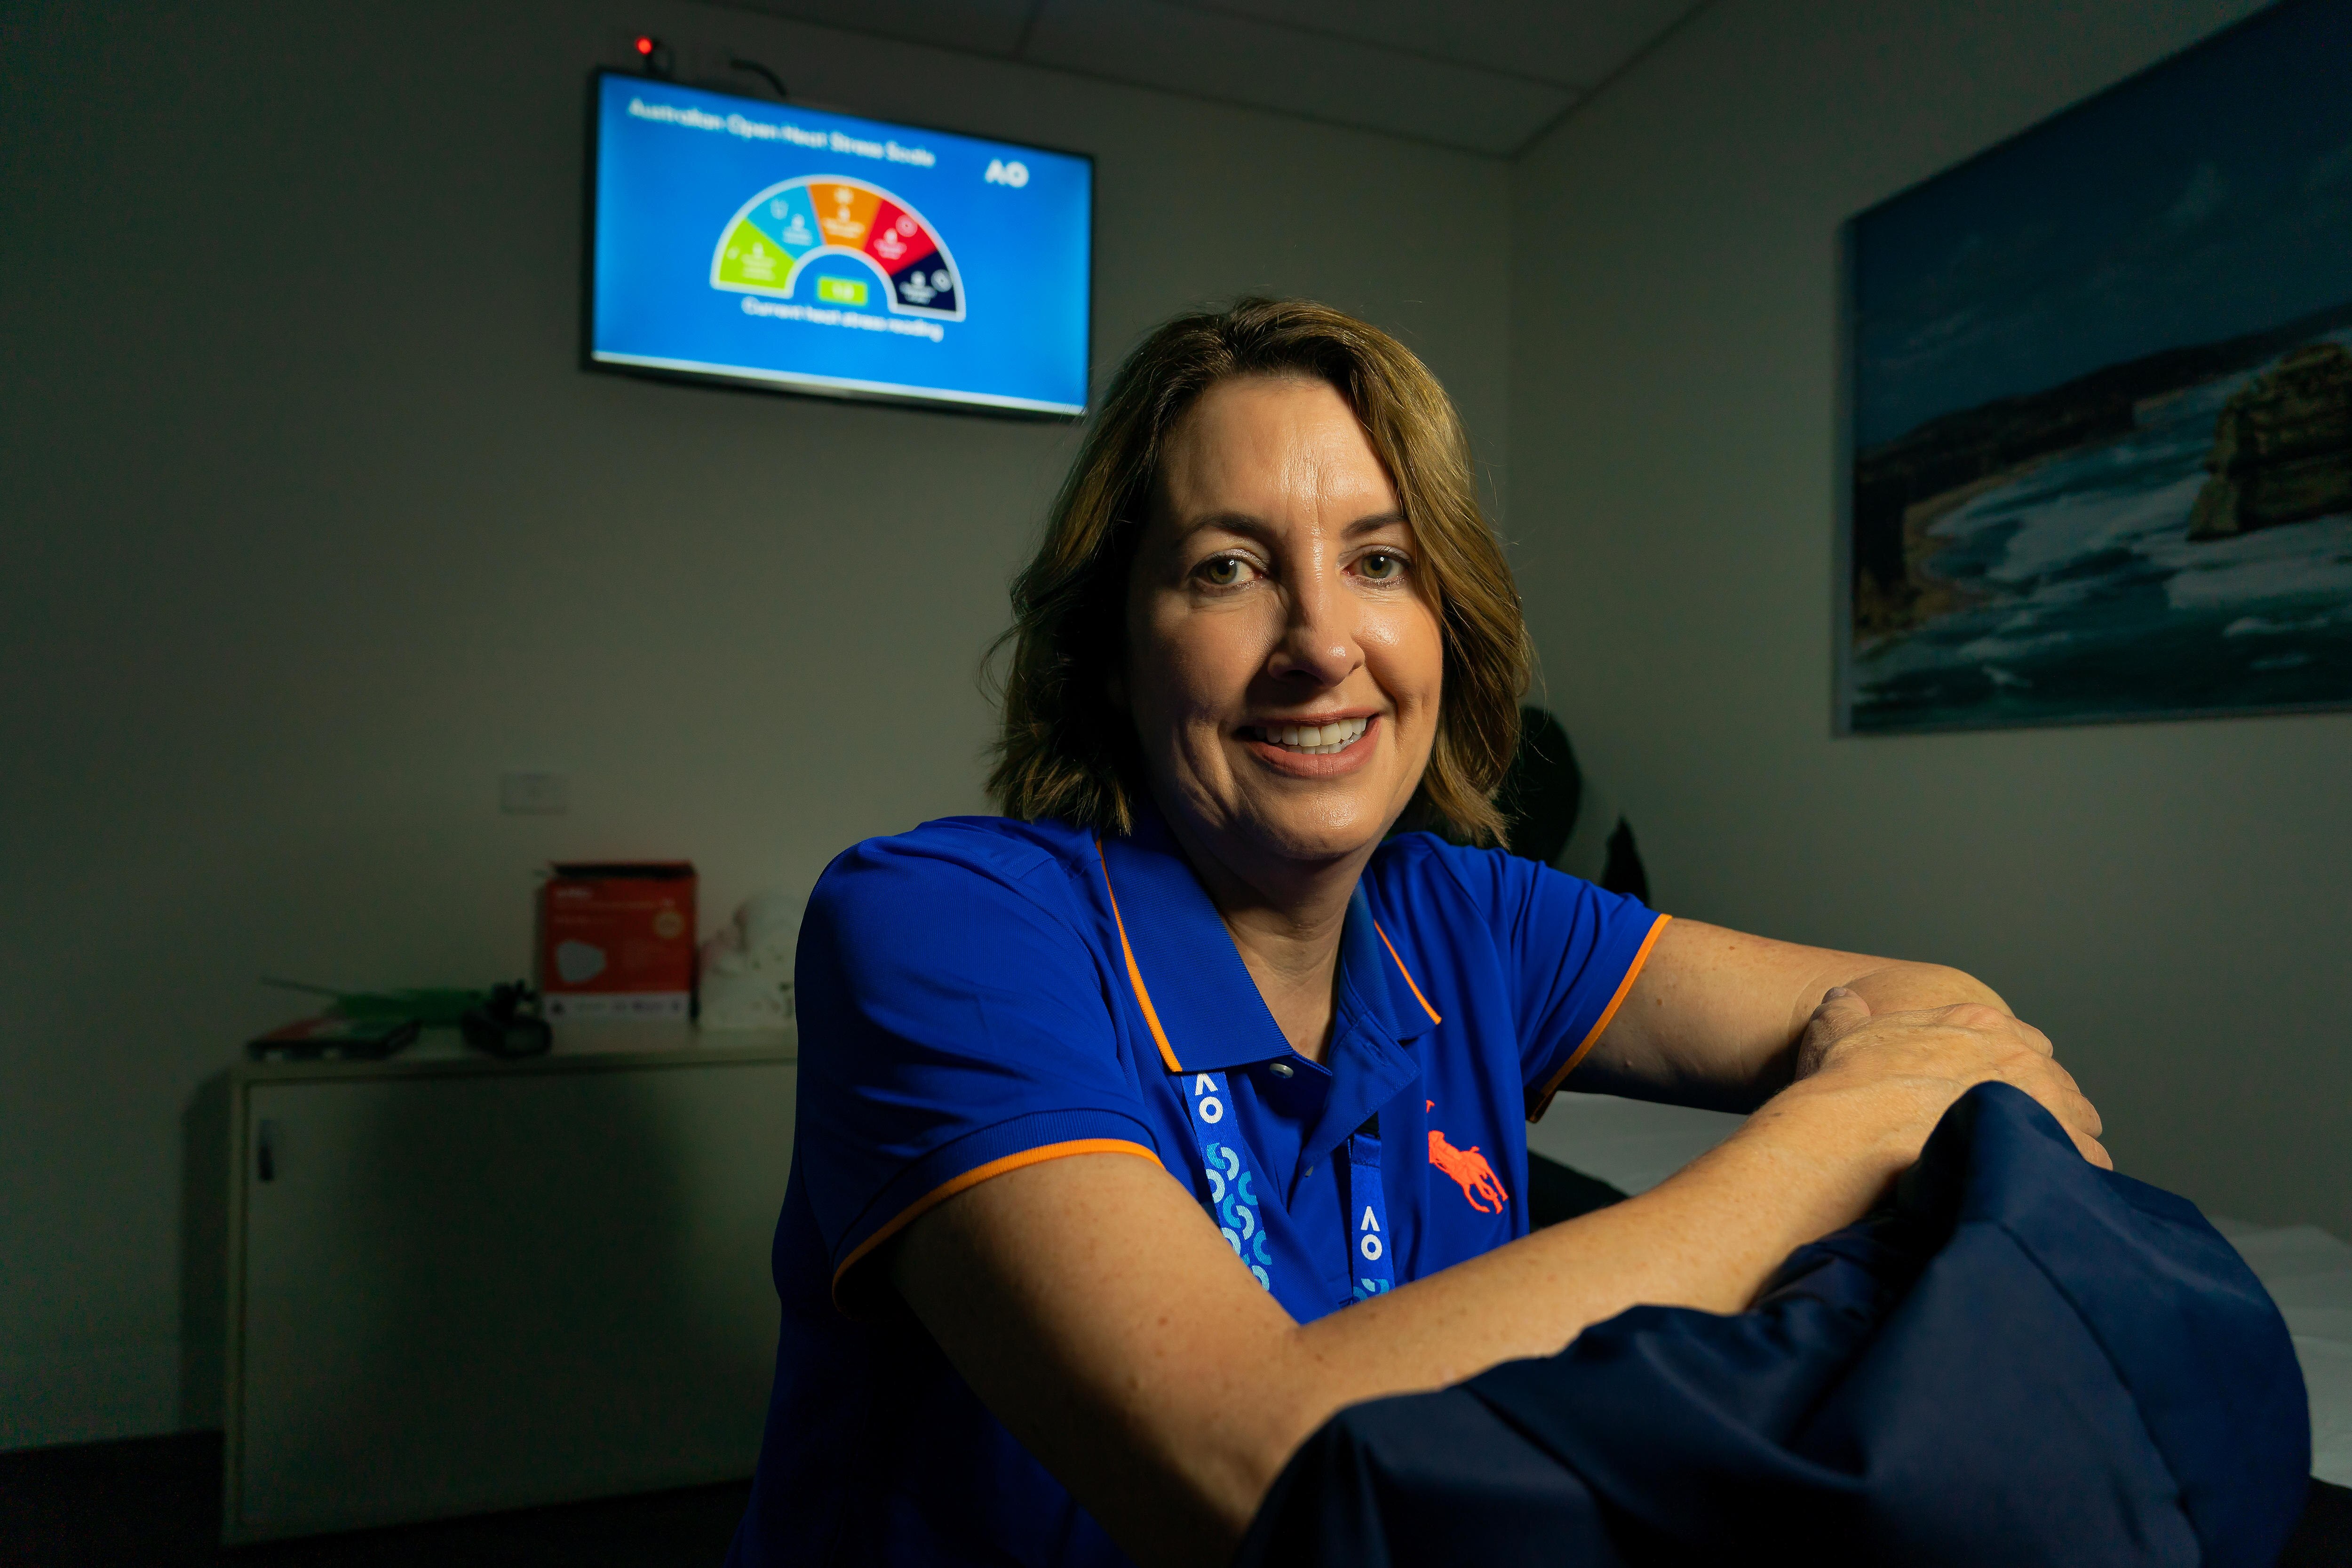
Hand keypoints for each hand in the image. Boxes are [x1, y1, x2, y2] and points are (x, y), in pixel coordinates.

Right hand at [1785, 987, 2110, 1169]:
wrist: (1856, 1130)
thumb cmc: (1847, 1085)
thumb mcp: (1839, 1033)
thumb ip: (1845, 1013)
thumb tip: (1841, 997)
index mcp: (1975, 1023)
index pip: (2022, 1041)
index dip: (2015, 1071)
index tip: (2004, 1093)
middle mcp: (2015, 1054)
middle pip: (2053, 1080)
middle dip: (2045, 1105)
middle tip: (2022, 1135)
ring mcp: (2037, 1097)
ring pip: (2076, 1118)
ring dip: (2064, 1138)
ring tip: (2039, 1166)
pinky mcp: (2048, 1141)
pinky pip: (2086, 1158)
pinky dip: (2077, 1172)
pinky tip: (2054, 1188)